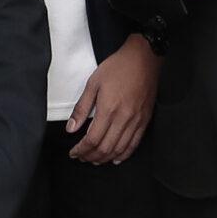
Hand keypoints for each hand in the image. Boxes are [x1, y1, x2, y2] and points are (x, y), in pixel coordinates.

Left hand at [69, 36, 158, 163]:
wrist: (144, 58)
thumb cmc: (119, 67)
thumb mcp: (93, 83)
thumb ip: (81, 108)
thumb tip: (71, 128)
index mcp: (108, 109)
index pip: (92, 139)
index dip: (81, 150)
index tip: (74, 153)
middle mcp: (123, 118)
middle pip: (105, 148)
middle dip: (90, 156)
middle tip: (82, 157)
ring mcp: (136, 120)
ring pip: (119, 149)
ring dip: (105, 158)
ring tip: (95, 159)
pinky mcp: (145, 120)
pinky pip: (135, 143)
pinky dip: (124, 154)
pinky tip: (116, 158)